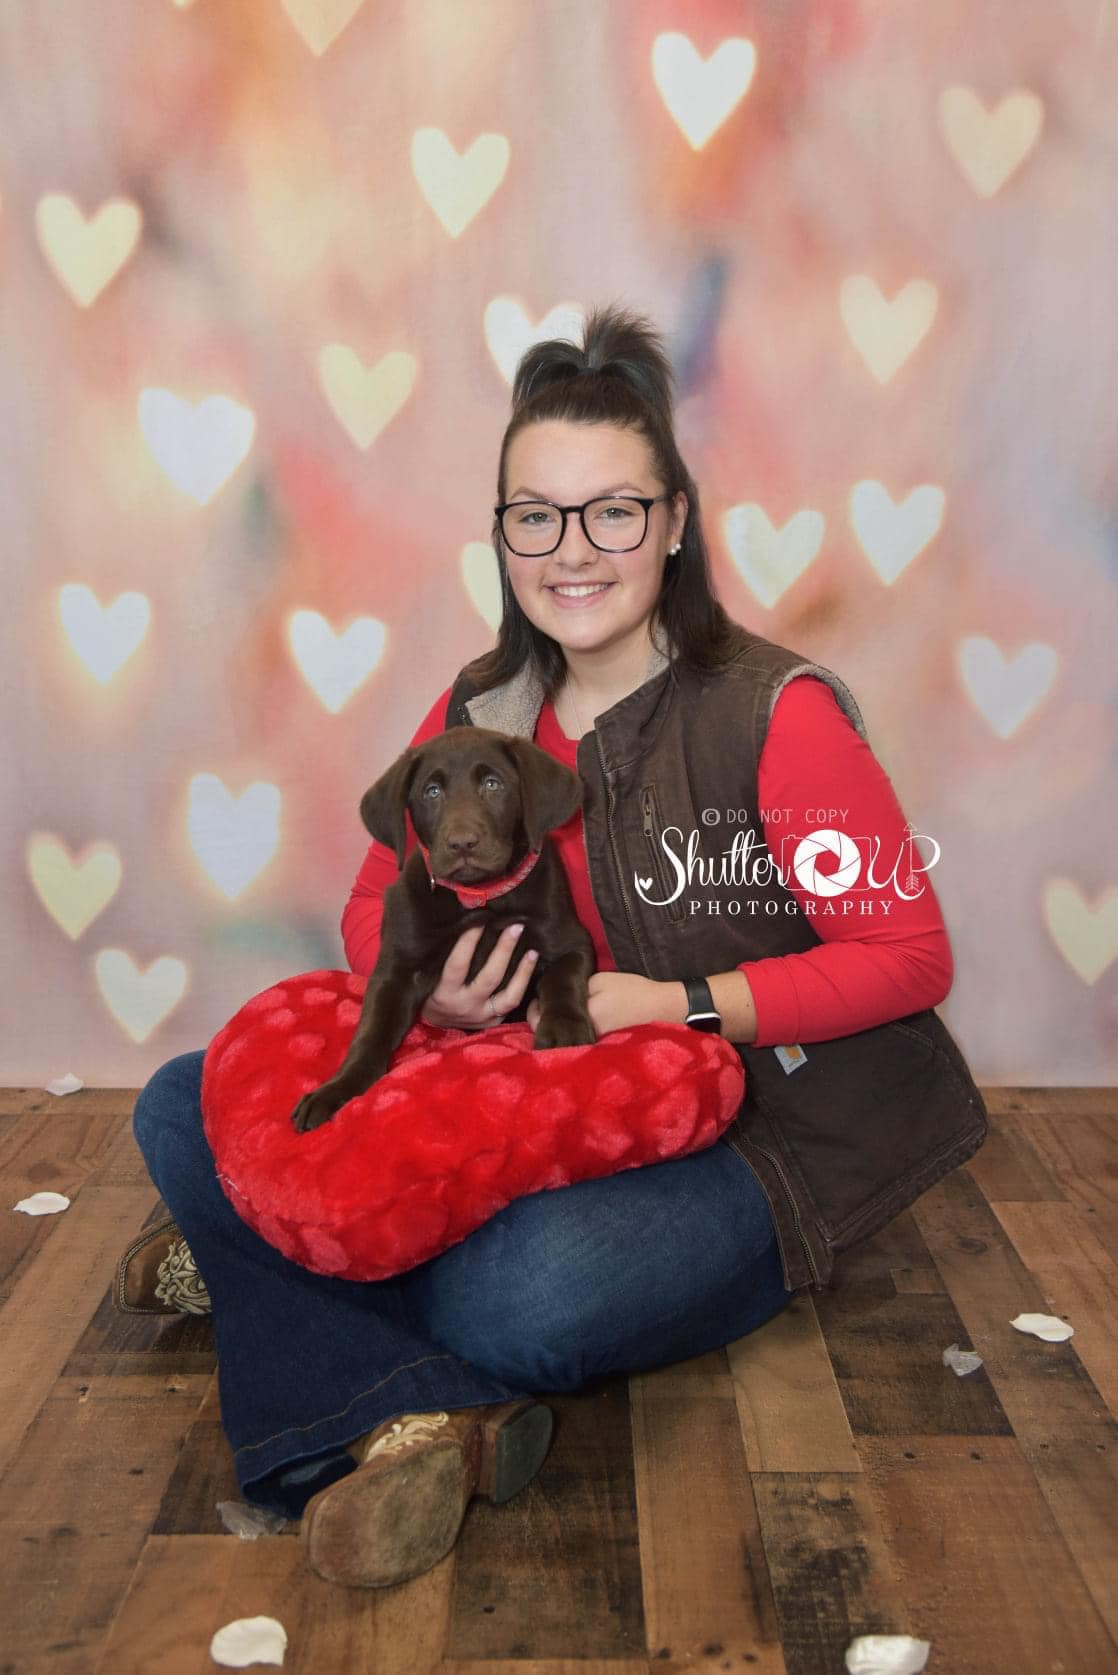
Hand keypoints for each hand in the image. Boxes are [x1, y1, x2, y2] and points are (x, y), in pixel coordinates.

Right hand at [420, 922, 538, 1029]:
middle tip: (516, 927)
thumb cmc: (430, 992)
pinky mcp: (494, 1022)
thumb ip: (445, 956)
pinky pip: (512, 1004)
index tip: (481, 919)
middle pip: (490, 978)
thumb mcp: (430, 976)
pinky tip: (531, 969)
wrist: (434, 1024)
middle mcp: (465, 1006)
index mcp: (445, 992)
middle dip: (504, 950)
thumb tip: (466, 922)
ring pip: (510, 996)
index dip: (469, 942)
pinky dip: (523, 986)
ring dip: (523, 972)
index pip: (458, 964)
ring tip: (533, 951)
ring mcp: (482, 1016)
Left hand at [526, 972, 685, 1036]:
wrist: (660, 1008)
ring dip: (555, 1030)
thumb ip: (576, 988)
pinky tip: (569, 1023)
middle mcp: (584, 1034)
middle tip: (538, 1008)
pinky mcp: (600, 1044)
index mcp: (581, 1016)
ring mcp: (592, 1042)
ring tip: (550, 1016)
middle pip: (552, 1034)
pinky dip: (570, 1034)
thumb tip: (555, 995)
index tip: (534, 1002)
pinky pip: (577, 1040)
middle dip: (542, 1023)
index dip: (534, 1012)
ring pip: (564, 1038)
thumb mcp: (601, 981)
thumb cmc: (631, 991)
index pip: (544, 1021)